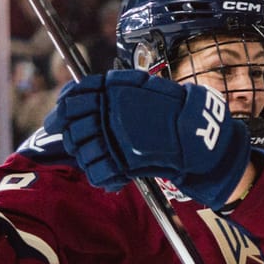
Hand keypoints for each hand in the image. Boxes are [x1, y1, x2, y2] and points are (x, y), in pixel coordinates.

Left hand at [52, 71, 250, 209]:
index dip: (65, 106)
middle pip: (71, 124)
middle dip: (73, 134)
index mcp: (112, 90)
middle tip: (82, 141)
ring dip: (87, 156)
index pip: (72, 96)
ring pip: (81, 151)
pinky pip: (98, 173)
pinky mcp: (122, 164)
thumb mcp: (144, 87)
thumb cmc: (174, 110)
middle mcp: (108, 113)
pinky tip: (113, 173)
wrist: (200, 136)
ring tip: (101, 157)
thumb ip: (115, 87)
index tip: (63, 115)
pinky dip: (103, 176)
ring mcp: (114, 139)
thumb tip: (82, 93)